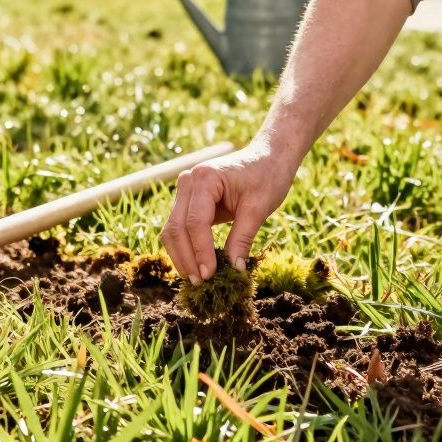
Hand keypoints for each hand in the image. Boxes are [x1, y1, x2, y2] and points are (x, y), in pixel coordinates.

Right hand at [160, 142, 298, 283]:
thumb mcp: (259, 208)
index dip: (200, 252)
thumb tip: (233, 271)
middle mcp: (187, 181)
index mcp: (204, 178)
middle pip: (176, 228)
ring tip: (197, 280)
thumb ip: (242, 239)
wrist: (269, 157)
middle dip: (186, 258)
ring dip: (182, 256)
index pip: (195, 222)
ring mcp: (184, 190)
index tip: (210, 275)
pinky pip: (180, 228)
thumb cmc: (267, 177)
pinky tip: (196, 266)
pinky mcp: (187, 201)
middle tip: (200, 284)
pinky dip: (186, 248)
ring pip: (173, 230)